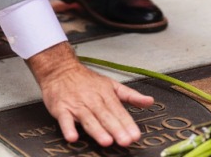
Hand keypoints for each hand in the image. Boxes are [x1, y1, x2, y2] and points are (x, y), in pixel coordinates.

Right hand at [28, 43, 154, 146]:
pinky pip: (65, 119)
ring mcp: (76, 105)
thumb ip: (131, 95)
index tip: (135, 135)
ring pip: (88, 118)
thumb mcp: (111, 84)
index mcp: (105, 94)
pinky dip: (68, 128)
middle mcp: (92, 100)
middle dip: (116, 129)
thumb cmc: (86, 80)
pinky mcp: (61, 109)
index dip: (127, 123)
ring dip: (97, 130)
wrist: (60, 69)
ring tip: (106, 141)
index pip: (119, 111)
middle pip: (106, 116)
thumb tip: (150, 101)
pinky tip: (72, 137)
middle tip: (125, 141)